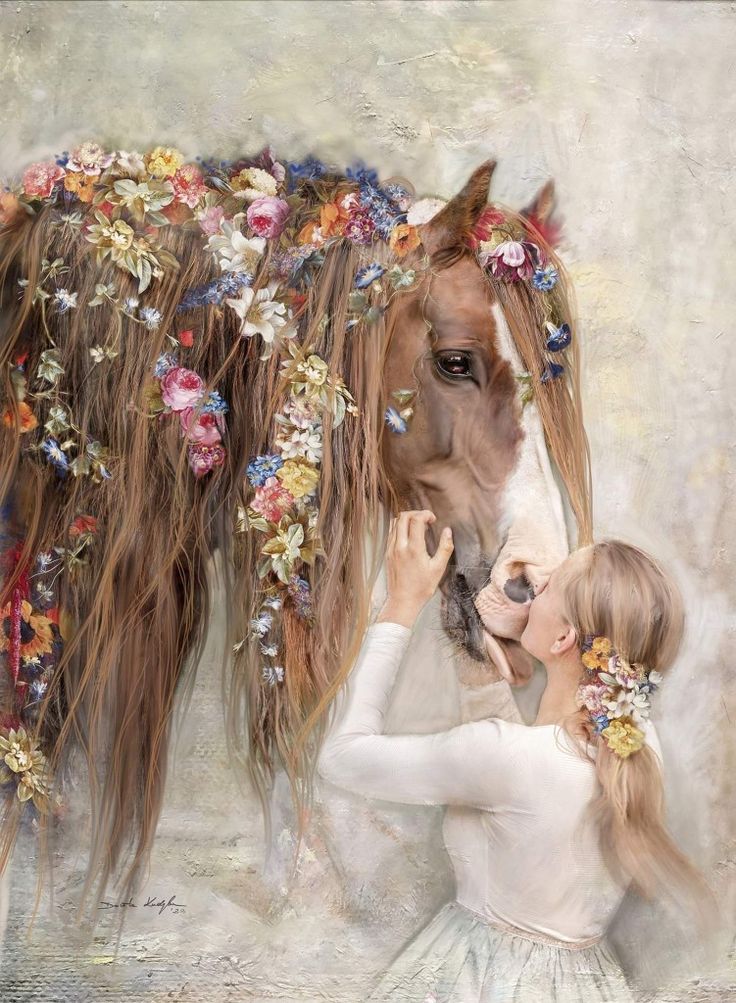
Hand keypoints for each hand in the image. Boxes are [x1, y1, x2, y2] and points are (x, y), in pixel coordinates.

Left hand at [376, 510, 453, 628]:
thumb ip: (445, 547)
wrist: (403, 602)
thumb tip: (447, 531)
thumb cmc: (422, 588)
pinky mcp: (387, 553)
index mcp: (413, 549)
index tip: (433, 519)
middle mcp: (399, 546)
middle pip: (403, 517)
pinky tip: (409, 536)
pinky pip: (391, 533)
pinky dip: (399, 528)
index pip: (416, 520)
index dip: (425, 514)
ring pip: (394, 523)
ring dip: (406, 519)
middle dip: (416, 513)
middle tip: (426, 520)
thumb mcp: (438, 568)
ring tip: (418, 527)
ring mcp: (391, 549)